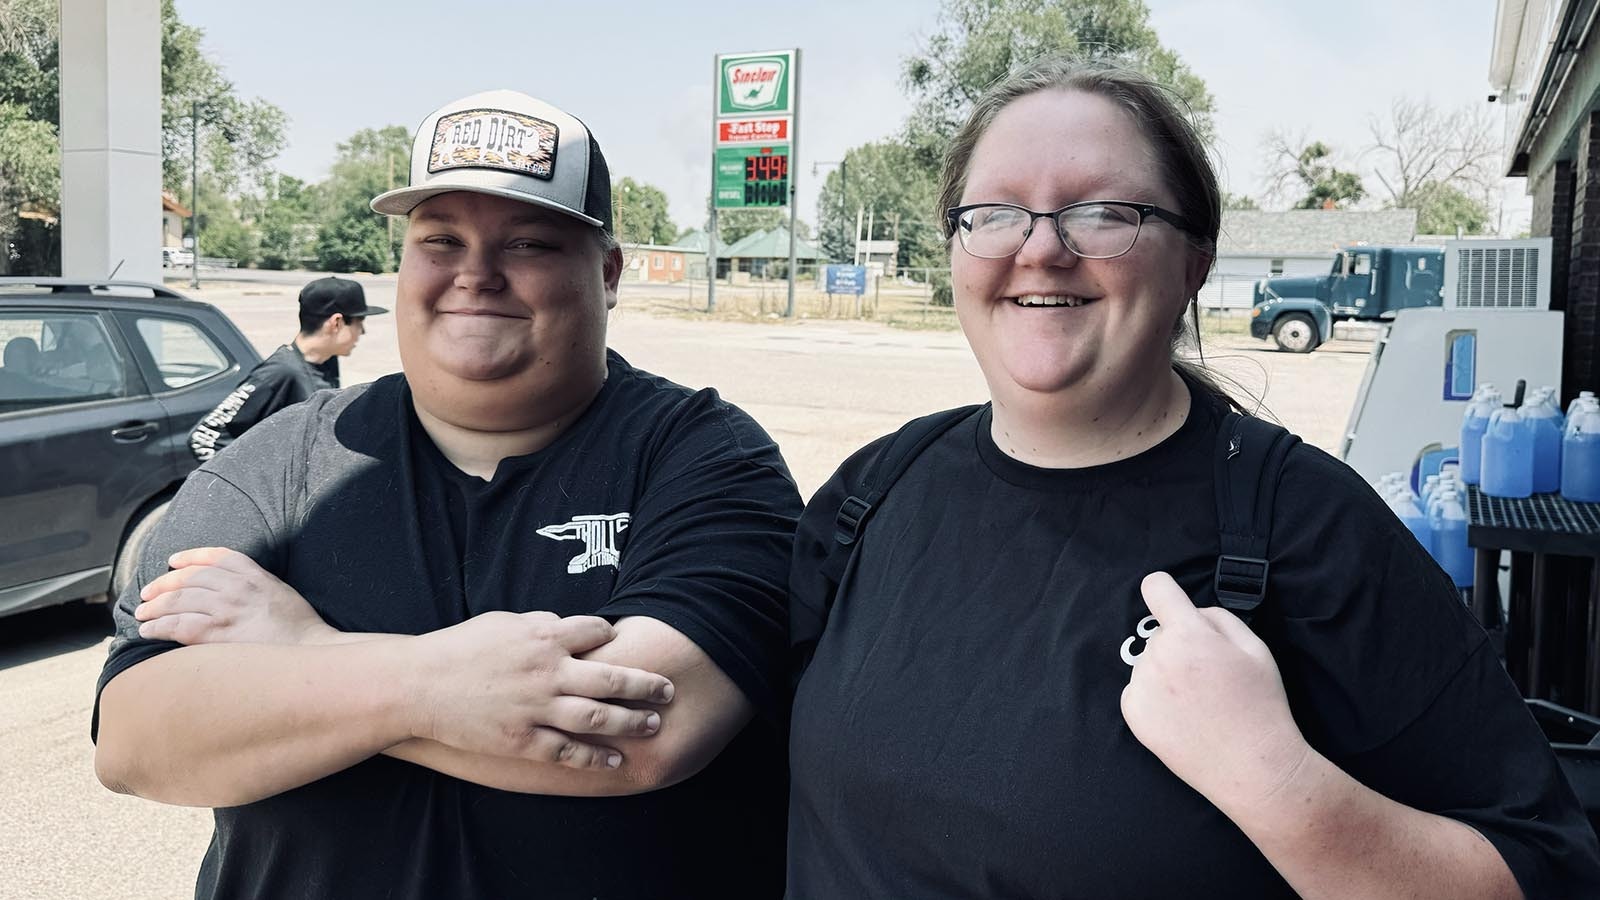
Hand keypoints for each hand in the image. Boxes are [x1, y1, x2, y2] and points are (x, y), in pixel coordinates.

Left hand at [136, 547, 336, 645]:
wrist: (310, 651)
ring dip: (154, 607)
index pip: (215, 557)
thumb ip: (256, 585)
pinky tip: (147, 631)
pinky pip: (178, 626)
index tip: (172, 561)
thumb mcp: (281, 593)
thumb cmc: (299, 628)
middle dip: (162, 584)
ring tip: (141, 614)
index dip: (189, 557)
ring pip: (178, 600)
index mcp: (255, 575)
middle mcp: (237, 588)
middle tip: (146, 594)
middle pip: (189, 578)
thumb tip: (230, 589)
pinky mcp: (218, 634)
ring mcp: (227, 610)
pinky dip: (158, 627)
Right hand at [408, 611, 675, 769]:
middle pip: (612, 678)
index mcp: (542, 635)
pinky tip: (616, 761)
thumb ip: (539, 622)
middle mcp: (547, 672)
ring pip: (598, 718)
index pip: (596, 632)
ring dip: (632, 721)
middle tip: (669, 689)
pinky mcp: (521, 740)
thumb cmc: (458, 648)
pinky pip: (567, 752)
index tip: (626, 645)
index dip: (613, 637)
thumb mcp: (501, 621)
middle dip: (646, 685)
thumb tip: (566, 622)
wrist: (417, 686)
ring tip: (655, 724)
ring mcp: (536, 708)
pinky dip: (595, 758)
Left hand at [1120, 572, 1312, 820]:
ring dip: (1166, 672)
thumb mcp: (1256, 648)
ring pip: (1149, 663)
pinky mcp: (1133, 714)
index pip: (1156, 588)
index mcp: (1188, 634)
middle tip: (1210, 675)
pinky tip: (1183, 717)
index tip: (1168, 599)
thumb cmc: (1261, 704)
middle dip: (1181, 644)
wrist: (1253, 766)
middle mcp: (1156, 657)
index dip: (1164, 589)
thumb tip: (1194, 612)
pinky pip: (1138, 691)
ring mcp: (1141, 687)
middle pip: (1161, 634)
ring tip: (1199, 702)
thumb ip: (1219, 618)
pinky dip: (1155, 698)